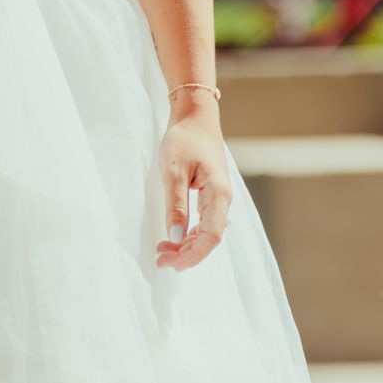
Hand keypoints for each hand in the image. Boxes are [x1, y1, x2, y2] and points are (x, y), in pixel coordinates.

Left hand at [155, 110, 229, 270]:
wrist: (194, 119)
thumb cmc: (184, 140)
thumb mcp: (173, 172)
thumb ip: (175, 205)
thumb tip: (174, 237)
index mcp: (218, 194)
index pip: (211, 236)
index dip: (193, 254)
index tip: (172, 263)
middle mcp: (222, 200)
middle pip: (209, 238)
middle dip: (186, 254)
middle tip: (160, 261)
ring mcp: (217, 199)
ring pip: (206, 232)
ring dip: (186, 246)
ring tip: (162, 252)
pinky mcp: (209, 196)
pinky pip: (203, 223)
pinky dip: (187, 234)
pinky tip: (172, 238)